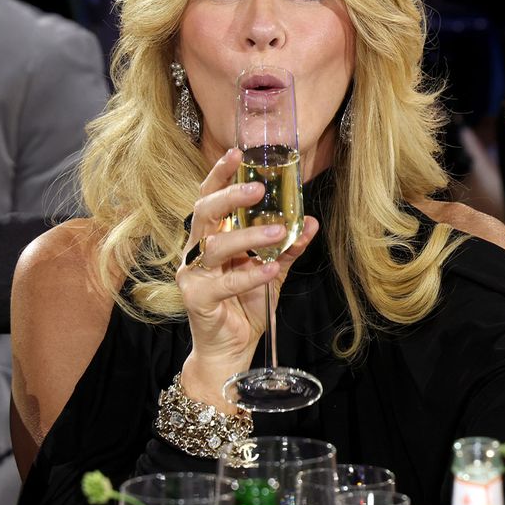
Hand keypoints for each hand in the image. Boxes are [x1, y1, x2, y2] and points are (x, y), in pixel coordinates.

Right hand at [177, 148, 318, 409]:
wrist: (231, 350)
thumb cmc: (244, 306)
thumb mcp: (271, 272)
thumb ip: (287, 248)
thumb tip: (310, 222)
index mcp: (211, 238)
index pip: (210, 198)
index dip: (219, 174)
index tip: (237, 153)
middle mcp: (197, 251)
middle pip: (204, 212)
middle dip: (230, 196)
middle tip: (258, 188)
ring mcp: (194, 274)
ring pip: (215, 245)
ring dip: (249, 237)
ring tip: (278, 232)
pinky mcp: (197, 298)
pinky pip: (224, 282)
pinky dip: (249, 275)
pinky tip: (271, 270)